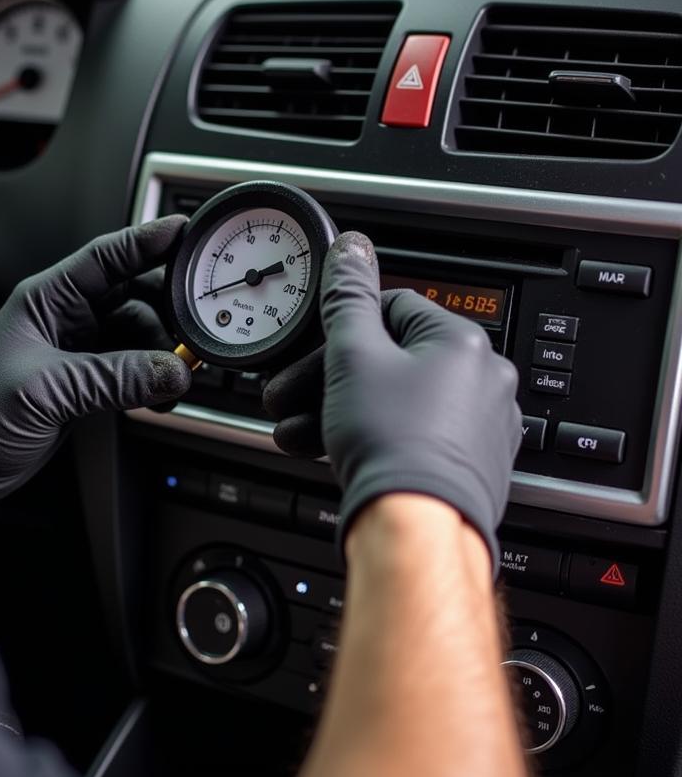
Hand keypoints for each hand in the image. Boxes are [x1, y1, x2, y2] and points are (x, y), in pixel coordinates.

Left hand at [0, 217, 192, 528]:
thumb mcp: (46, 389)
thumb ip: (114, 377)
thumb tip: (171, 371)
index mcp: (47, 299)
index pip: (106, 256)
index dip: (147, 240)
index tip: (185, 232)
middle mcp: (66, 318)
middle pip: (133, 293)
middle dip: (168, 306)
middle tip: (197, 323)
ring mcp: (78, 350)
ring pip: (140, 333)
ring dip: (163, 351)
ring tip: (177, 374)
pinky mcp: (86, 383)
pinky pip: (133, 369)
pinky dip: (153, 379)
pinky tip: (161, 394)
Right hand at [263, 231, 521, 571]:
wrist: (416, 528)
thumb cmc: (393, 444)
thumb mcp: (353, 354)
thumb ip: (349, 296)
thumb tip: (352, 249)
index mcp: (462, 342)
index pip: (393, 308)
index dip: (343, 328)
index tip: (316, 348)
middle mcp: (483, 380)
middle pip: (391, 361)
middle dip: (330, 379)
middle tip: (295, 394)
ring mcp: (481, 427)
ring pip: (398, 402)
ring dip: (343, 411)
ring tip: (301, 431)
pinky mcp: (472, 465)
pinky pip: (415, 436)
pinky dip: (375, 438)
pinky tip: (337, 450)